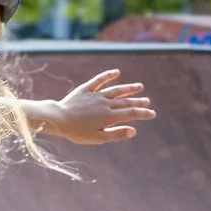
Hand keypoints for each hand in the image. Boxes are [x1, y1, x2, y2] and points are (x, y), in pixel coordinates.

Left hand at [38, 70, 154, 146]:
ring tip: (139, 86)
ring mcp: (96, 95)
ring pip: (116, 90)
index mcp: (109, 116)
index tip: (152, 113)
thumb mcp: (98, 138)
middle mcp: (105, 104)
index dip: (143, 113)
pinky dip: (108, 76)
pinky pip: (99, 80)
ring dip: (129, 88)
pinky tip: (116, 72)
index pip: (131, 113)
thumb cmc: (77, 132)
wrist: (58, 119)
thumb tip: (133, 131)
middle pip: (126, 101)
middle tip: (147, 101)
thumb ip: (116, 134)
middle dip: (138, 101)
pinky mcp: (86, 89)